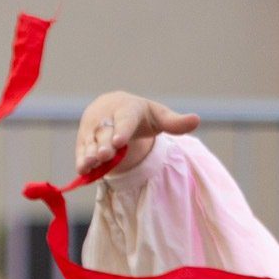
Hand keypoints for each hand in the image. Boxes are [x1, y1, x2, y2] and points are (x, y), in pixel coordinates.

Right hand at [75, 90, 198, 175]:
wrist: (111, 108)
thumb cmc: (141, 116)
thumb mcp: (159, 116)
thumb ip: (175, 122)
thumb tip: (197, 120)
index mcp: (127, 109)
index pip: (125, 120)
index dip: (122, 130)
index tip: (119, 141)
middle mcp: (107, 117)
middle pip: (105, 132)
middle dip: (104, 145)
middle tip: (104, 155)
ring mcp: (93, 129)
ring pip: (90, 142)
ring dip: (88, 154)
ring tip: (88, 165)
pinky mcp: (83, 140)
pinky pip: (81, 150)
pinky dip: (81, 160)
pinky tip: (81, 170)